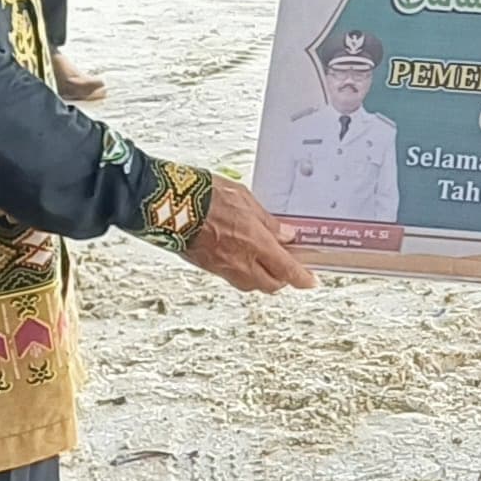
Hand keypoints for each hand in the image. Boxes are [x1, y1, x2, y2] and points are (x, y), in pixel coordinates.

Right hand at [177, 174, 313, 291]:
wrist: (169, 204)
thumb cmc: (206, 196)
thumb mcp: (246, 200)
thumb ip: (267, 222)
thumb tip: (285, 235)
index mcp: (256, 244)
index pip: (287, 270)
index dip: (302, 278)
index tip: (311, 281)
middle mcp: (241, 262)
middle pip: (270, 284)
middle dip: (282, 279)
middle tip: (286, 267)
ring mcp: (222, 268)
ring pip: (250, 284)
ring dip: (260, 277)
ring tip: (263, 262)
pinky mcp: (207, 268)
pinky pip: (231, 277)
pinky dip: (241, 271)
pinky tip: (239, 257)